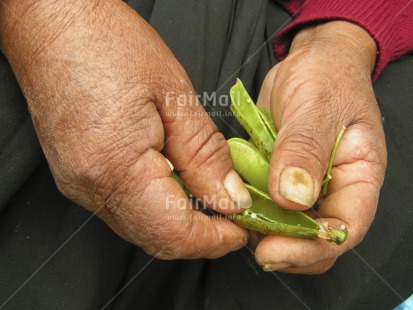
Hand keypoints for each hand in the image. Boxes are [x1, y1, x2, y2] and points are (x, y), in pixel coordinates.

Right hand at [0, 0, 250, 258]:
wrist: (53, 24)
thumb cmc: (107, 44)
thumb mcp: (174, 95)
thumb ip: (205, 155)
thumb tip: (229, 197)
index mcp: (116, 168)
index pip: (175, 234)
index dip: (215, 240)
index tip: (243, 227)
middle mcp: (90, 187)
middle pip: (157, 239)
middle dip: (203, 236)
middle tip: (234, 214)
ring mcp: (79, 185)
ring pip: (142, 228)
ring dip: (182, 222)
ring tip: (212, 196)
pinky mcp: (77, 177)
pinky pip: (126, 209)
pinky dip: (159, 207)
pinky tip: (178, 184)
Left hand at [255, 21, 385, 273]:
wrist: (310, 63)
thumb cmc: (326, 77)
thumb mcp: (317, 107)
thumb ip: (305, 150)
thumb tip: (292, 198)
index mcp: (359, 177)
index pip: (345, 229)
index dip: (310, 248)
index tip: (271, 250)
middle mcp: (334, 189)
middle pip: (315, 238)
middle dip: (283, 247)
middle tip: (248, 240)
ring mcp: (306, 187)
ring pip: (287, 226)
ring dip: (262, 229)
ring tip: (236, 220)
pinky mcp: (280, 178)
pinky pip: (266, 204)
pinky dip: (249, 207)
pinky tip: (231, 200)